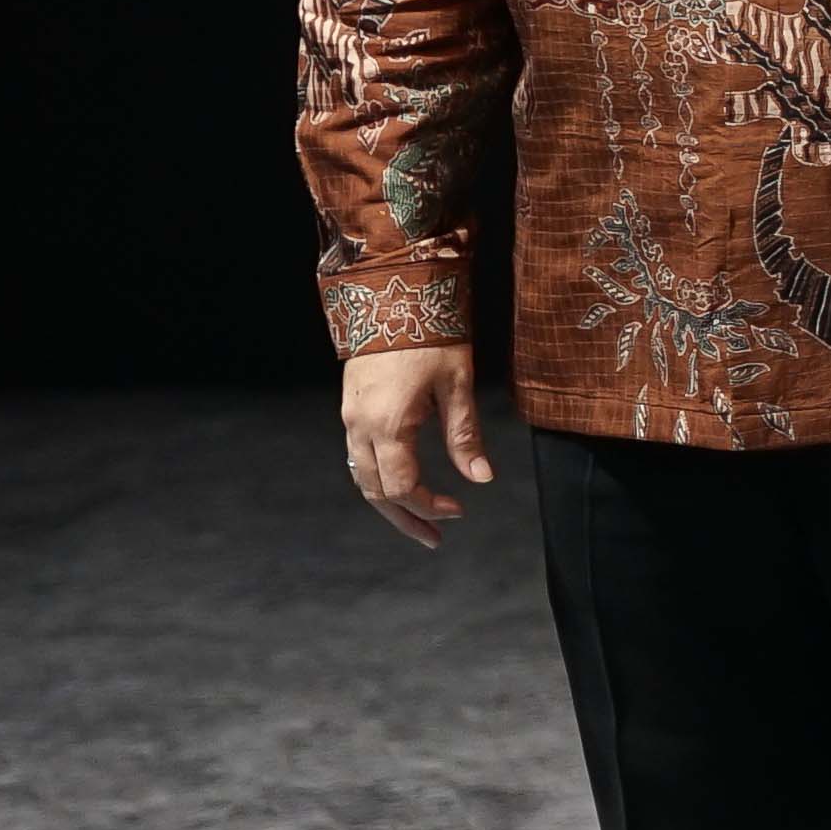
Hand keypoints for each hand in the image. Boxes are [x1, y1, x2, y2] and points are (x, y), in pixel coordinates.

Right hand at [340, 343, 494, 547]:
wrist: (392, 293)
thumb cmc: (431, 335)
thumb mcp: (457, 385)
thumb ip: (465, 435)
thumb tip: (481, 478)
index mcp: (387, 425)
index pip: (402, 487)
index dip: (429, 506)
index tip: (458, 511)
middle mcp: (359, 426)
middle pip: (374, 491)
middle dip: (404, 517)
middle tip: (433, 536)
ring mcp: (350, 416)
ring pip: (361, 475)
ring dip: (387, 501)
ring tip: (418, 517)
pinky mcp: (349, 406)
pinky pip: (357, 455)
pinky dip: (377, 476)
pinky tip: (400, 481)